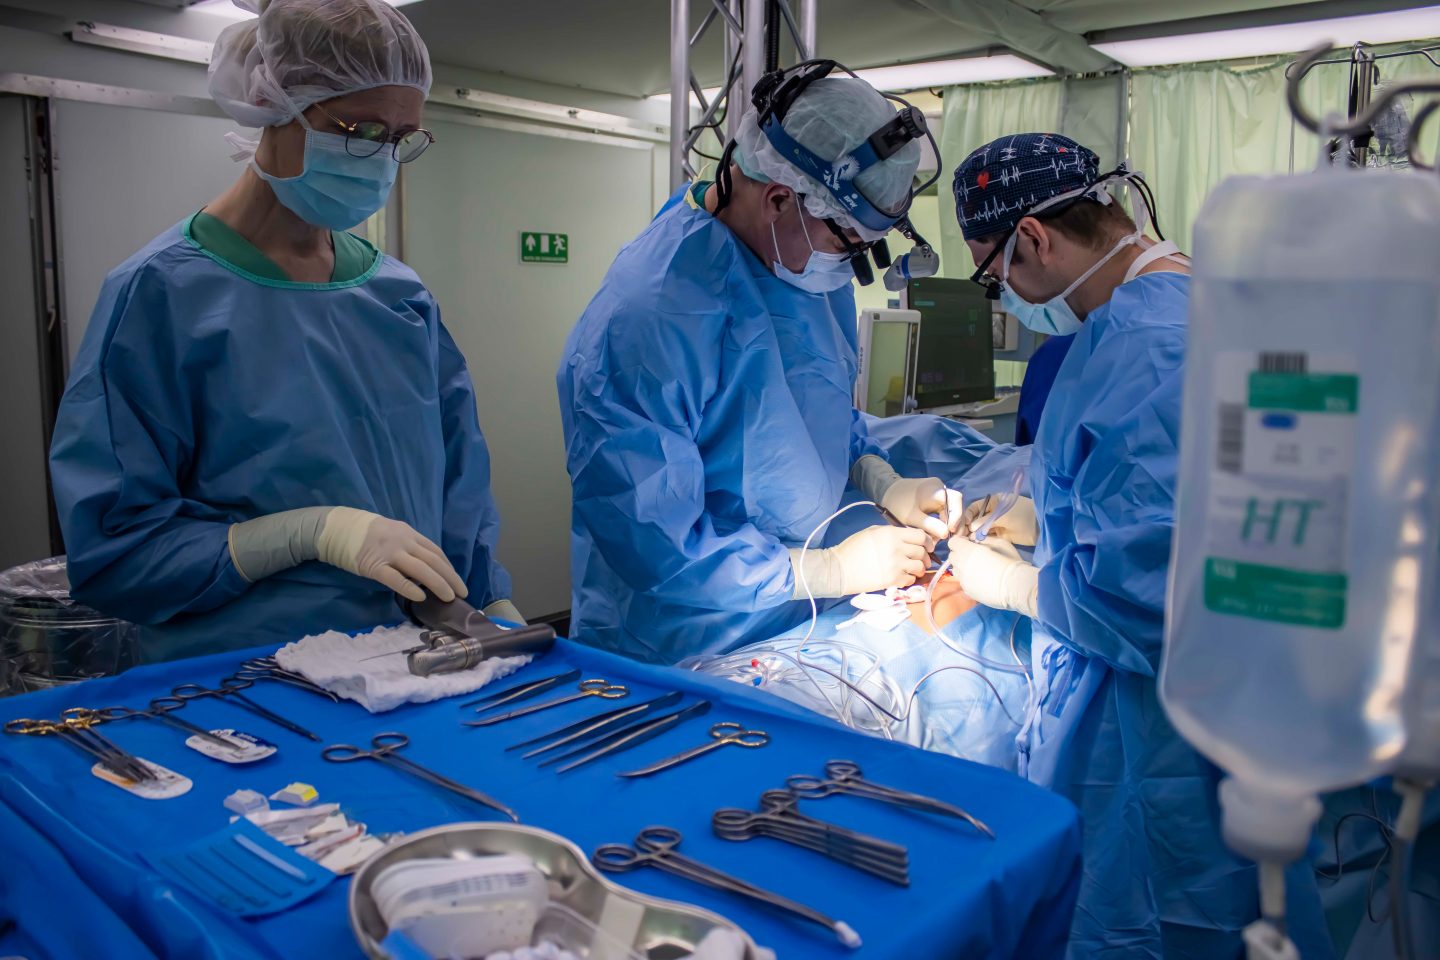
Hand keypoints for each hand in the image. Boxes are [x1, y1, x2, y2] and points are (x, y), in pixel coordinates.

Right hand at [315, 506, 467, 602]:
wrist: (338, 528)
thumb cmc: (367, 534)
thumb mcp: (393, 533)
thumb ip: (409, 547)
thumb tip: (424, 568)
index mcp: (409, 534)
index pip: (436, 552)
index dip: (449, 568)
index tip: (457, 581)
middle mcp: (404, 541)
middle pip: (433, 561)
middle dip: (450, 578)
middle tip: (462, 593)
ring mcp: (389, 552)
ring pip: (420, 569)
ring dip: (438, 584)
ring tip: (449, 597)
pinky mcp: (374, 565)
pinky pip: (395, 578)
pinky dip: (409, 587)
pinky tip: (420, 597)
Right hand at [791, 524, 929, 598]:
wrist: (840, 569)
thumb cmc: (853, 548)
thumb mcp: (873, 532)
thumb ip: (893, 533)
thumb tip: (909, 538)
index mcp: (891, 534)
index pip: (920, 535)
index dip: (927, 541)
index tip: (928, 545)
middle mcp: (897, 549)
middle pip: (922, 552)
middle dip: (925, 555)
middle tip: (921, 558)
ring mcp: (896, 566)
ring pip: (920, 567)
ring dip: (918, 568)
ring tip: (913, 569)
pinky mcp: (893, 581)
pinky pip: (911, 579)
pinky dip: (909, 578)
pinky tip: (902, 576)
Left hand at [880, 476, 963, 539]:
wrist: (886, 492)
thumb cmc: (897, 503)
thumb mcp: (911, 517)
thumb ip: (929, 525)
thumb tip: (946, 534)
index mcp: (936, 489)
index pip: (955, 501)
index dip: (956, 516)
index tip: (950, 532)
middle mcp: (941, 488)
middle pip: (956, 506)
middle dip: (955, 523)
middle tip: (951, 539)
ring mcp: (939, 492)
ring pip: (951, 509)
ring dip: (949, 524)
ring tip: (942, 539)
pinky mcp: (935, 499)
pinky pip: (945, 510)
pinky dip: (944, 522)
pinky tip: (938, 534)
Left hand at [947, 536, 1037, 616]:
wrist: (1015, 587)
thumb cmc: (1009, 561)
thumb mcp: (999, 542)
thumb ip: (983, 539)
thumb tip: (974, 541)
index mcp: (967, 551)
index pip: (953, 543)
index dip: (960, 542)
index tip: (969, 543)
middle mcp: (961, 565)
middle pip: (952, 557)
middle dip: (960, 554)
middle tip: (974, 556)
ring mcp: (963, 580)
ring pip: (956, 570)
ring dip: (963, 567)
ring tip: (978, 569)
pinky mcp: (967, 591)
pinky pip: (963, 582)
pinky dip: (969, 579)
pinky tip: (982, 580)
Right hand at [960, 494, 1036, 545]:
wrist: (1039, 526)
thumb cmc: (1021, 514)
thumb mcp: (1002, 515)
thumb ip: (986, 521)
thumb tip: (971, 528)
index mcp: (993, 502)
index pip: (975, 507)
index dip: (968, 515)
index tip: (964, 524)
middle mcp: (992, 513)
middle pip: (976, 519)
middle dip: (969, 526)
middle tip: (962, 535)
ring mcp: (996, 524)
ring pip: (980, 529)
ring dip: (974, 534)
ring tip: (968, 541)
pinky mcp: (1000, 535)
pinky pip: (987, 537)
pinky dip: (981, 540)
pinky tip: (976, 544)